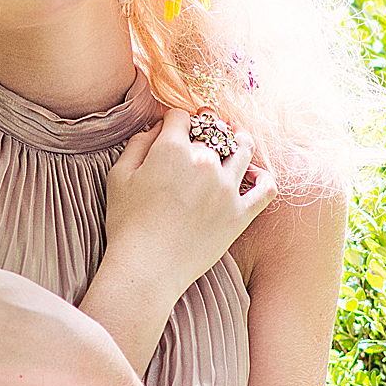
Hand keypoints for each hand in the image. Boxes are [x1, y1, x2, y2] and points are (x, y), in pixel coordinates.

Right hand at [101, 108, 275, 308]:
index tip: (171, 130)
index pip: (180, 117)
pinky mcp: (240, 213)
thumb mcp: (119, 177)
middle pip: (211, 132)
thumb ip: (137, 145)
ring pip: (243, 149)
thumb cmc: (127, 223)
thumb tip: (155, 130)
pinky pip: (265, 188)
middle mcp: (204, 162)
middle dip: (204, 131)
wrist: (147, 268)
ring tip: (236, 140)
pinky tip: (254, 175)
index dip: (174, 121)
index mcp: (172, 150)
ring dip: (238, 140)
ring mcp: (226, 188)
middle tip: (200, 139)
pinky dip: (263, 177)